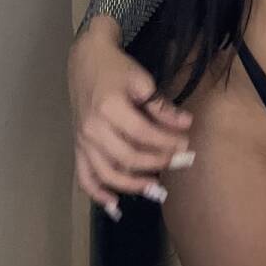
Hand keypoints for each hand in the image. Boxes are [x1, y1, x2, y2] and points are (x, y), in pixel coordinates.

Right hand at [68, 28, 193, 219]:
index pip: (143, 134)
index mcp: (109, 108)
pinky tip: (114, 205)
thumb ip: (161, 106)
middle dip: (157, 163)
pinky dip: (97, 193)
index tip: (187, 145)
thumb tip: (186, 124)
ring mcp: (82, 141)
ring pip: (107, 173)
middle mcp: (93, 129)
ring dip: (133, 185)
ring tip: (156, 190)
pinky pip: (84, 177)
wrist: (87, 61)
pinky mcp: (78, 147)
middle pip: (128, 157)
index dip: (167, 142)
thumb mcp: (142, 80)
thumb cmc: (117, 69)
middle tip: (180, 163)